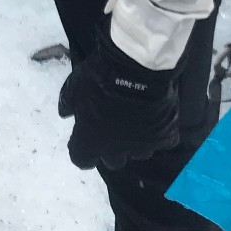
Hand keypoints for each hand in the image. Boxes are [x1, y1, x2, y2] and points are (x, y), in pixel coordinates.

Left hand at [58, 22, 179, 170]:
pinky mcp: (164, 135)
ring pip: (139, 153)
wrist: (137, 68)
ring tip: (137, 123)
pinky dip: (160, 132)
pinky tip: (157, 119)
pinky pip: (163, 141)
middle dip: (111, 149)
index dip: (82, 149)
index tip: (84, 137)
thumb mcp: (74, 86)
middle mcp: (116, 151)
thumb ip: (67, 103)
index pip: (81, 159)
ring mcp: (142, 145)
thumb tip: (65, 113)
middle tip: (112, 129)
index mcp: (90, 142)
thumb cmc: (99, 78)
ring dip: (136, 142)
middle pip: (112, 161)